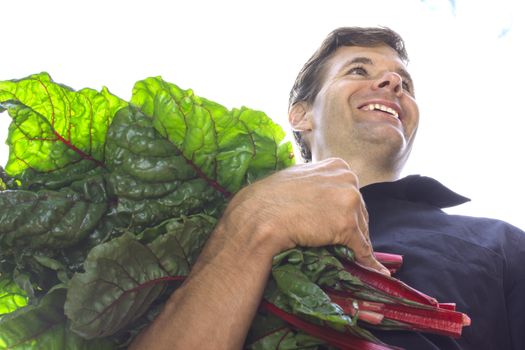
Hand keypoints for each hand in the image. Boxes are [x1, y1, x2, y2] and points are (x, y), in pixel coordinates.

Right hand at [221, 157, 389, 274]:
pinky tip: (374, 271)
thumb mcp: (297, 178)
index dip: (343, 210)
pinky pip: (362, 248)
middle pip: (359, 209)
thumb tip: (324, 196)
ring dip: (353, 243)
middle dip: (350, 226)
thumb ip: (317, 182)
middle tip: (334, 240)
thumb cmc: (269, 198)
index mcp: (337, 165)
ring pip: (361, 229)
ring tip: (345, 255)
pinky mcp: (347, 225)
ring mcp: (349, 200)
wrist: (260, 216)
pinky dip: (367, 262)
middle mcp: (348, 178)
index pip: (349, 191)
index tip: (335, 222)